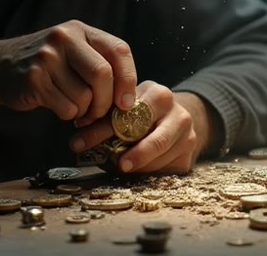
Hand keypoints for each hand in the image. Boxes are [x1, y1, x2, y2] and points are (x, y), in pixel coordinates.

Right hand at [0, 20, 137, 137]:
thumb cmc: (47, 66)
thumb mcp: (73, 52)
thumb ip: (99, 64)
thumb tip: (129, 101)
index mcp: (81, 30)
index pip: (119, 51)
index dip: (128, 79)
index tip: (127, 103)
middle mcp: (64, 38)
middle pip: (103, 75)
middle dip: (106, 102)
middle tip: (100, 113)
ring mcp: (47, 57)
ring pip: (85, 96)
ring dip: (84, 111)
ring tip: (76, 109)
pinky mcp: (34, 78)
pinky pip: (66, 107)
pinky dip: (67, 114)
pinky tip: (58, 107)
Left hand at [69, 81, 209, 173]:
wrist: (176, 120)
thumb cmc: (141, 115)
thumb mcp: (125, 109)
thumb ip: (105, 119)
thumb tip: (77, 134)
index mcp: (158, 95)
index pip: (128, 114)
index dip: (100, 130)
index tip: (78, 144)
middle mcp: (177, 112)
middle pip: (154, 138)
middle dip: (130, 153)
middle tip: (115, 164)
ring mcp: (187, 135)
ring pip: (161, 156)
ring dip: (138, 166)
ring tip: (120, 168)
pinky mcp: (189, 156)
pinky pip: (166, 169)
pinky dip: (148, 172)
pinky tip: (135, 171)